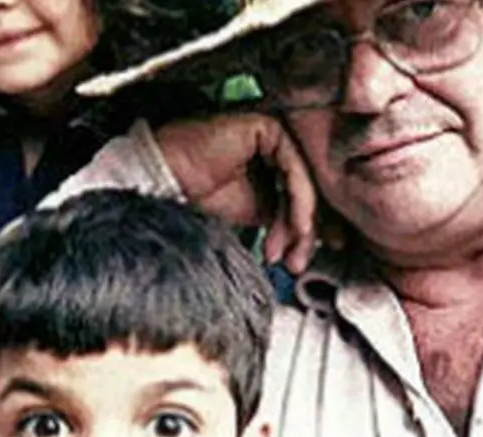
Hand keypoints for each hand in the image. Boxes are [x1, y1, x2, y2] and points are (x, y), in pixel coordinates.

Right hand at [155, 113, 315, 273]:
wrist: (168, 181)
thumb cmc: (200, 194)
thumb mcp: (256, 213)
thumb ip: (285, 218)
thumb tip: (314, 237)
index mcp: (272, 159)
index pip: (302, 192)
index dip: (308, 228)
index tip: (304, 258)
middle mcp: (276, 143)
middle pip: (306, 187)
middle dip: (304, 231)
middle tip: (296, 261)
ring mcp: (274, 133)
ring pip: (304, 181)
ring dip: (301, 221)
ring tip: (288, 249)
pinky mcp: (268, 127)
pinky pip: (294, 167)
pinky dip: (299, 201)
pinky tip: (294, 226)